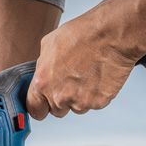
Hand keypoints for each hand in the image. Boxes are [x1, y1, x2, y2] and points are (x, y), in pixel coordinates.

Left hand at [26, 5, 141, 119]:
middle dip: (62, 100)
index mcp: (43, 83)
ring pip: (76, 108)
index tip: (44, 104)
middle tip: (72, 81)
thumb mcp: (49, 45)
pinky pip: (94, 104)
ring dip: (80, 97)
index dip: (40, 106)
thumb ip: (42, 67)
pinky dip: (96, 94)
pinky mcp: (98, 103)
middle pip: (56, 110)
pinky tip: (97, 77)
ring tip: (87, 74)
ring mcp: (79, 102)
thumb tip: (42, 75)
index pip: (35, 109)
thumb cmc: (82, 35)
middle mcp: (59, 96)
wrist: (110, 35)